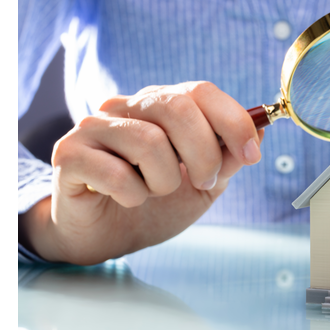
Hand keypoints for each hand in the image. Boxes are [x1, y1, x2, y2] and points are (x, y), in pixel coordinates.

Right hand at [19, 81, 263, 264]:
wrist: (105, 238)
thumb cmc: (154, 206)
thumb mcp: (204, 184)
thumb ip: (228, 158)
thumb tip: (260, 130)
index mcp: (160, 105)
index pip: (200, 91)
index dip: (233, 121)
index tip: (251, 155)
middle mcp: (126, 107)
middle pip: (176, 107)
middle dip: (204, 154)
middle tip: (202, 182)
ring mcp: (94, 127)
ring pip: (149, 142)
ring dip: (164, 182)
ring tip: (153, 192)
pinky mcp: (69, 154)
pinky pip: (117, 173)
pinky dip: (132, 196)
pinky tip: (125, 200)